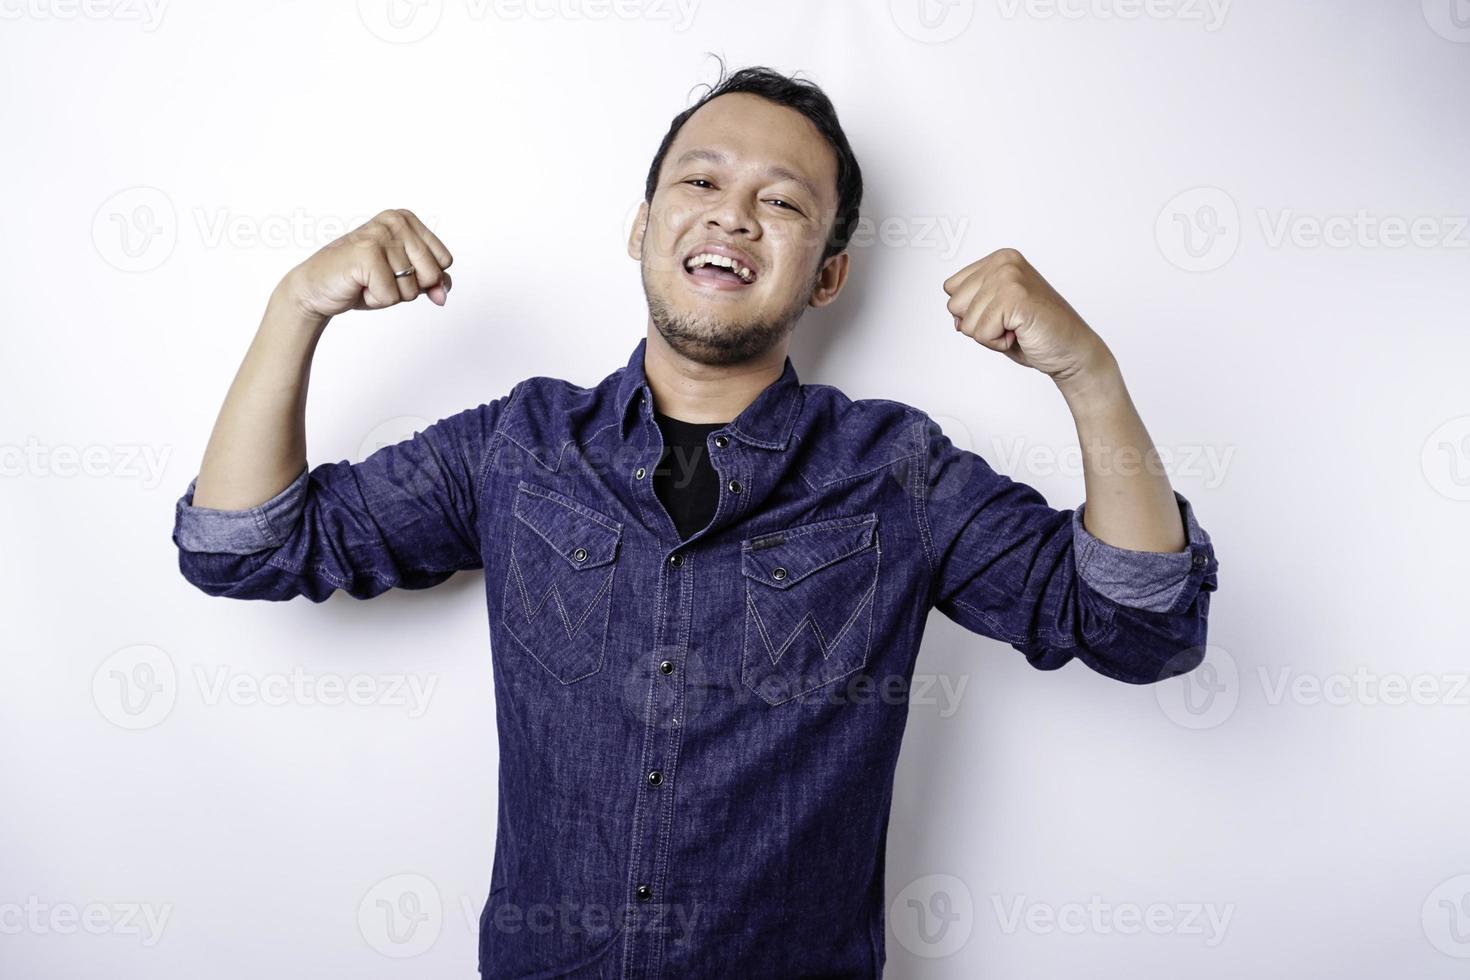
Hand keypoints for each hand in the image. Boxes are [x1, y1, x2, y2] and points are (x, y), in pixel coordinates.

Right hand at [277, 208, 453, 319]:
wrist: (316, 288)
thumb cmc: (361, 280)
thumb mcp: (403, 279)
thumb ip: (431, 281)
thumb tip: (443, 295)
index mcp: (406, 219)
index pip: (444, 261)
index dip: (423, 278)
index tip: (395, 271)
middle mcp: (395, 221)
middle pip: (432, 274)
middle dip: (407, 288)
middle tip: (378, 278)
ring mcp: (380, 235)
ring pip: (411, 289)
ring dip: (388, 295)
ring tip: (366, 281)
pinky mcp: (366, 253)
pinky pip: (391, 296)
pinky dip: (375, 300)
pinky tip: (357, 286)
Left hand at [943, 247, 1108, 384]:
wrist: (1071, 351)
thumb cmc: (1037, 333)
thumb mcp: (995, 313)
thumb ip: (971, 307)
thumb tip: (956, 318)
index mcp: (999, 259)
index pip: (951, 288)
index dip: (972, 311)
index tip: (1002, 313)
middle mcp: (1003, 262)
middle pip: (954, 304)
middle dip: (978, 323)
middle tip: (1011, 323)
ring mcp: (1009, 277)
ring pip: (966, 321)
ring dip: (990, 334)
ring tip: (1017, 328)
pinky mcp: (1014, 297)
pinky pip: (980, 333)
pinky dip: (998, 343)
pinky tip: (1021, 334)